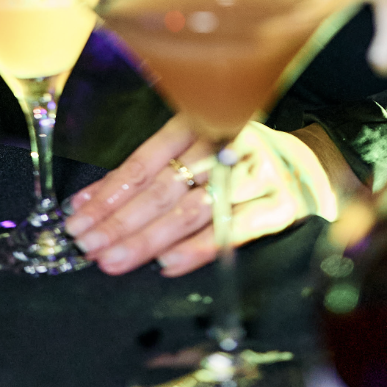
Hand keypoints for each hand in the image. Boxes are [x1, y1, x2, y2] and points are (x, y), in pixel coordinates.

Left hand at [64, 113, 339, 277]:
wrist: (309, 161)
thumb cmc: (236, 156)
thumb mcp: (195, 145)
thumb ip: (150, 170)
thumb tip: (91, 200)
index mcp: (202, 121)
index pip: (147, 159)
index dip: (110, 189)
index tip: (77, 216)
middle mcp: (227, 144)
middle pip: (164, 187)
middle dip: (120, 219)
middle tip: (87, 244)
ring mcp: (254, 175)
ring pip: (192, 210)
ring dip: (148, 238)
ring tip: (113, 259)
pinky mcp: (277, 207)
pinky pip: (231, 232)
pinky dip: (197, 249)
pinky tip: (166, 265)